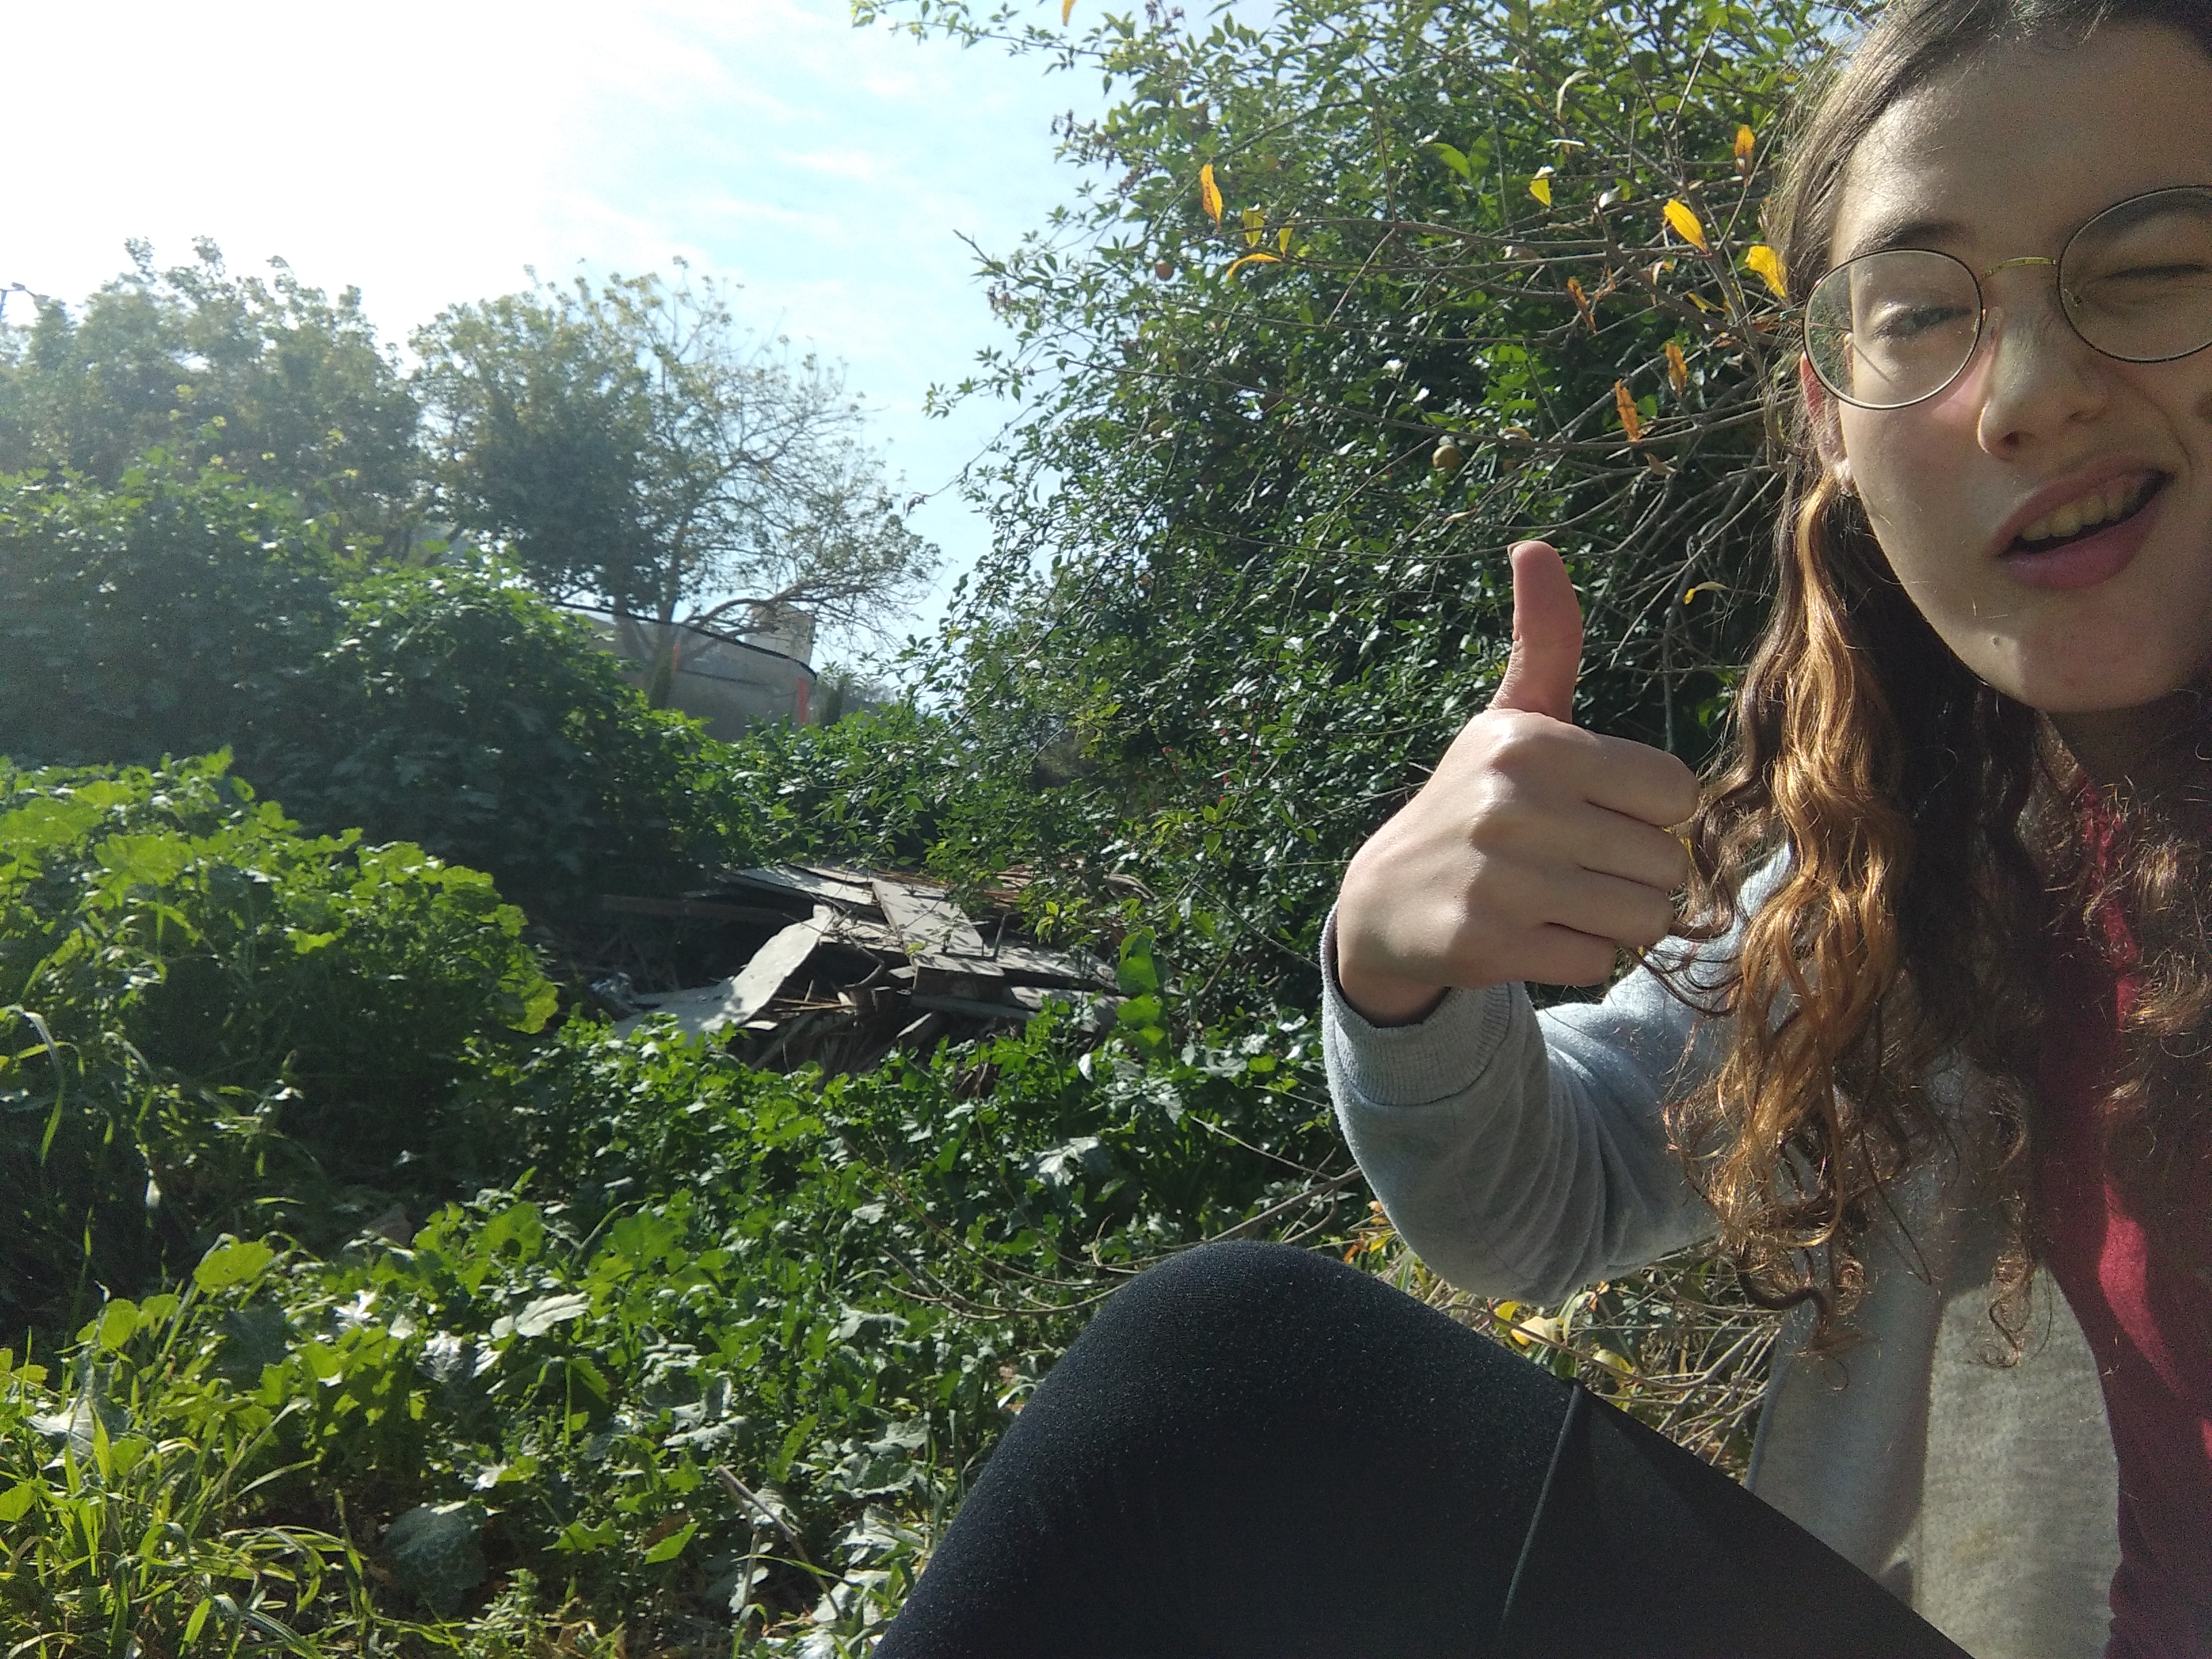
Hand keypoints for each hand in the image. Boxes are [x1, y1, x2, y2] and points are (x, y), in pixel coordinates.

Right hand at [1333, 540, 1699, 1022]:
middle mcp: (1511, 803)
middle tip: (1571, 866)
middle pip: (1666, 862)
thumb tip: (1535, 545)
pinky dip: (1574, 957)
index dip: (1647, 813)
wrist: (1385, 900)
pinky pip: (1597, 961)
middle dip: (1631, 873)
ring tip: (1556, 900)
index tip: (1593, 813)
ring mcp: (1497, 877)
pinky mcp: (1486, 942)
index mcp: (1531, 742)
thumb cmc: (1475, 803)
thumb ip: (1545, 642)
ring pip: (1641, 917)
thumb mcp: (1509, 722)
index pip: (1676, 792)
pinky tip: (1529, 934)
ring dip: (1611, 920)